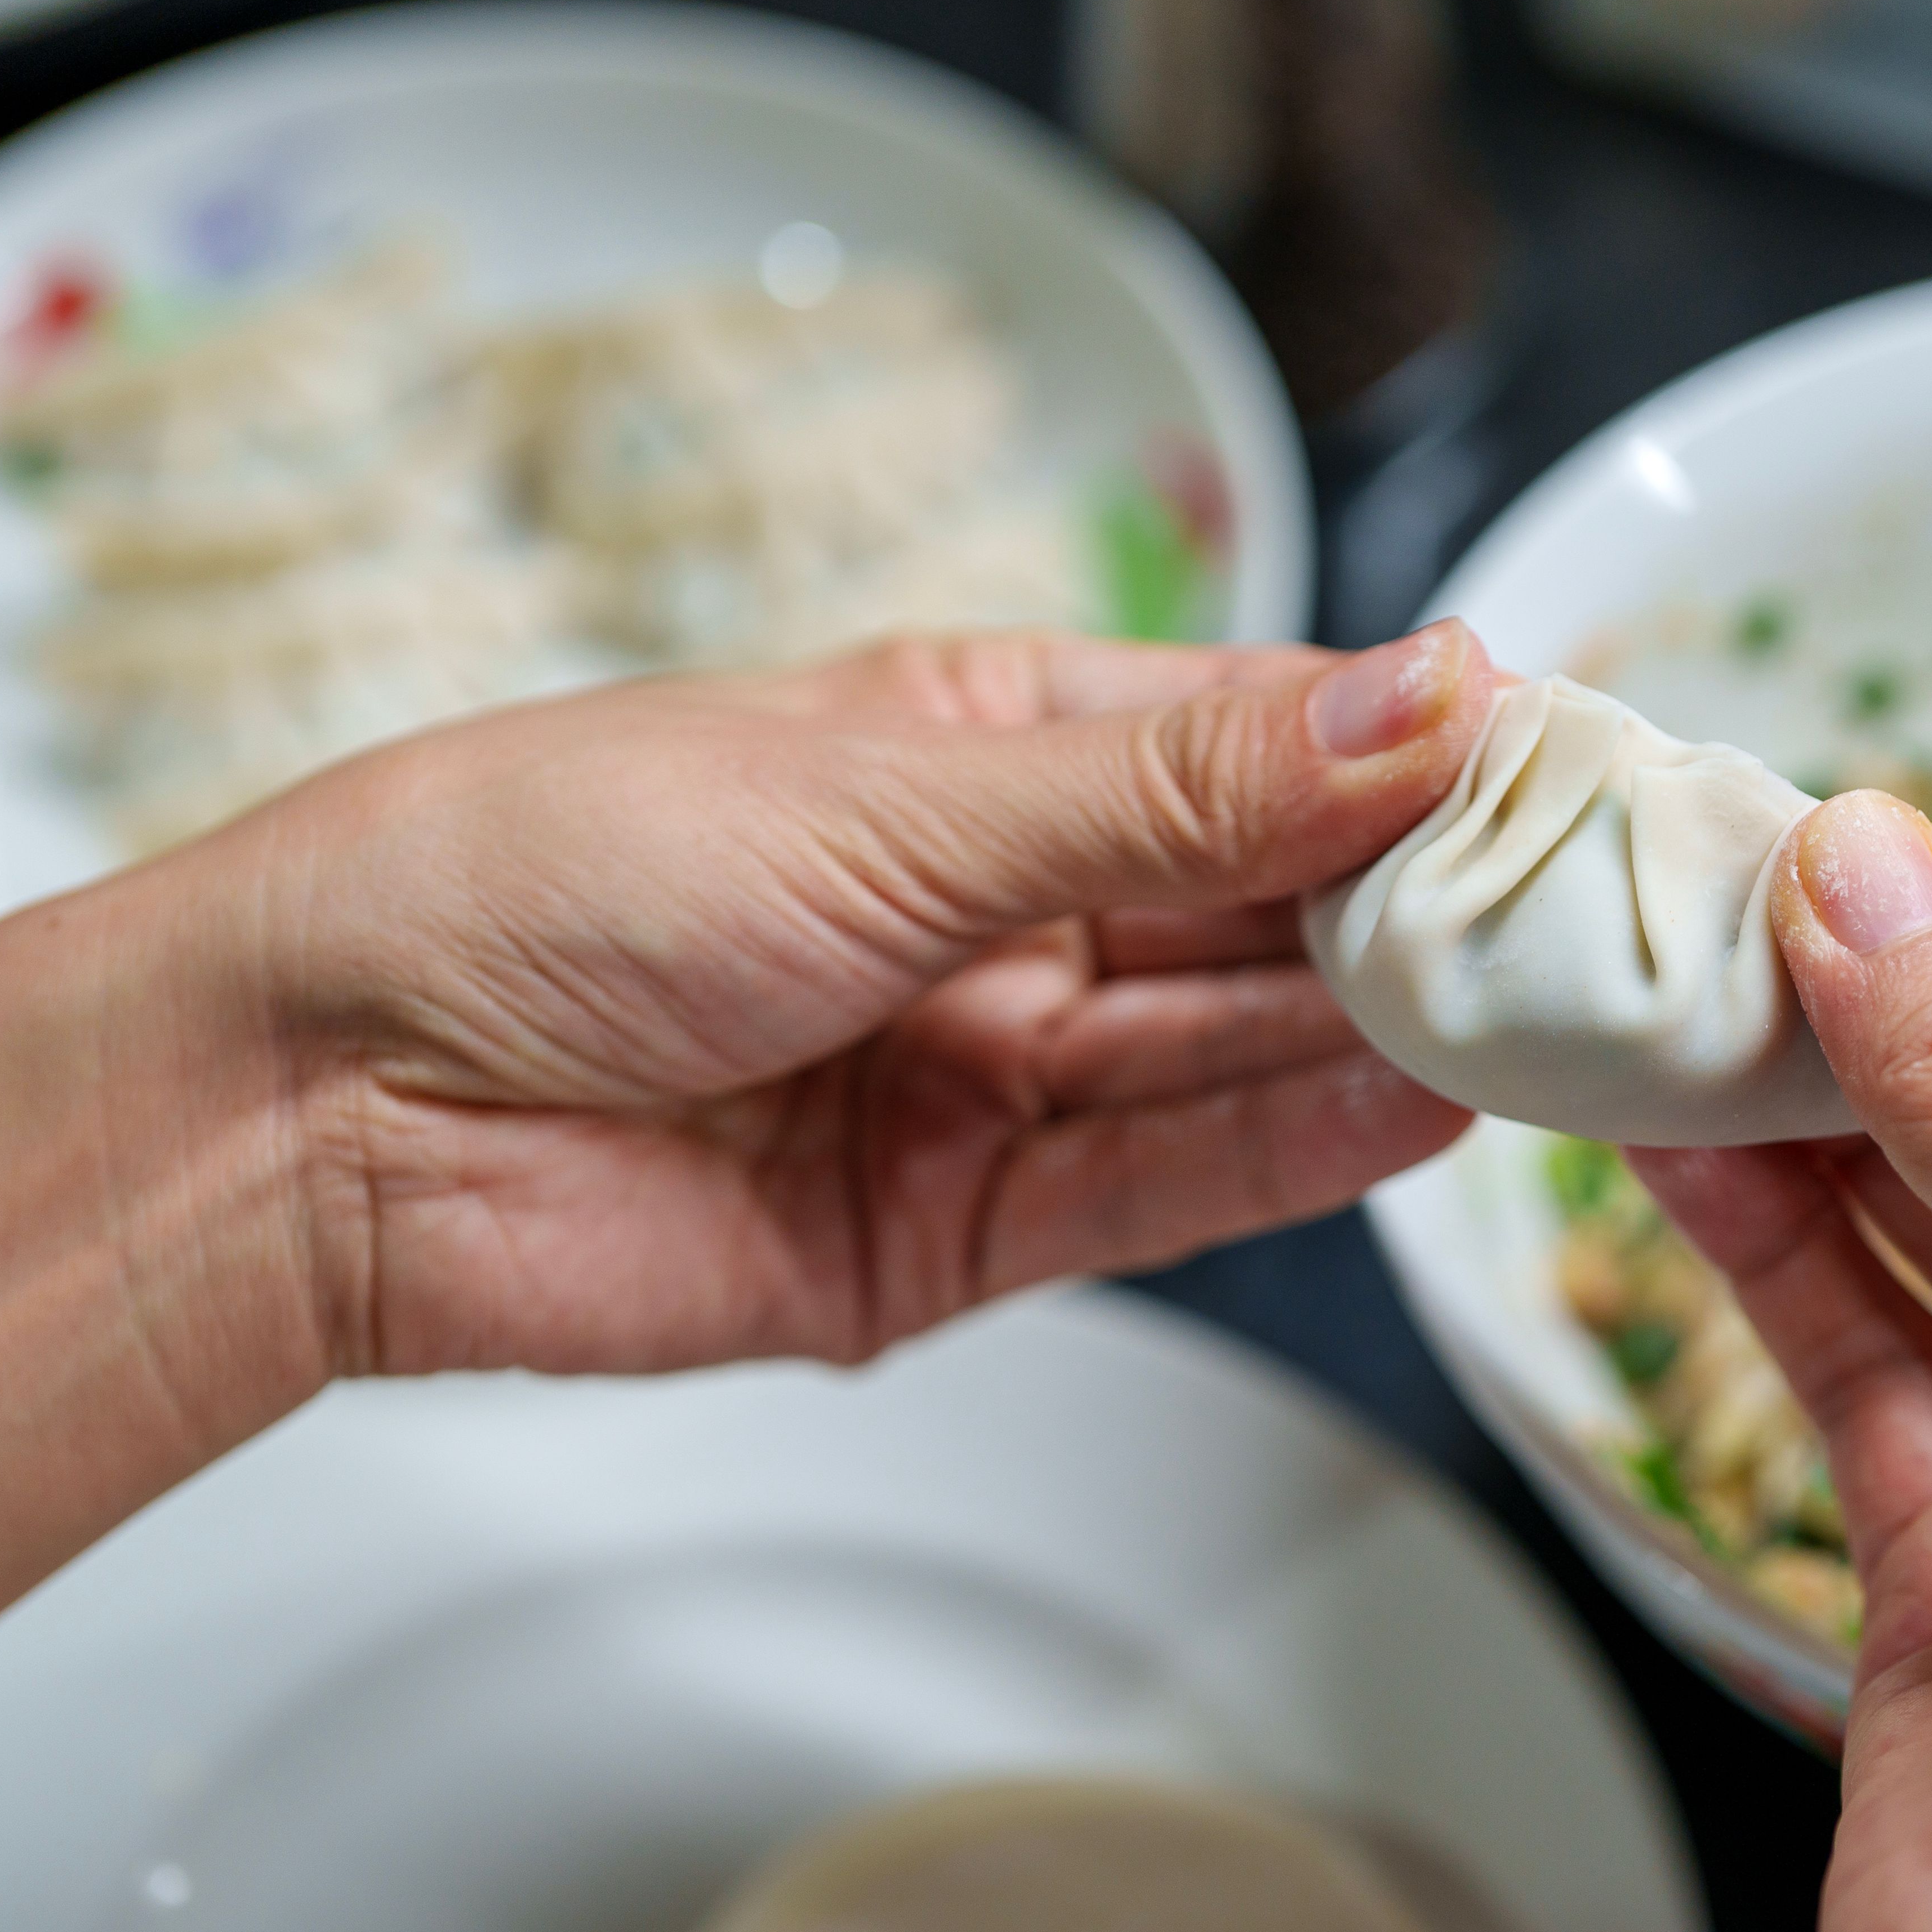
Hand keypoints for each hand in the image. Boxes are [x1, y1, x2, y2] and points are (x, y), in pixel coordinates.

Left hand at [164, 626, 1489, 1380]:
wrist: (323, 1110)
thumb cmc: (541, 875)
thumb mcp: (895, 796)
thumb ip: (1172, 789)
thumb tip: (1418, 697)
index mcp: (976, 747)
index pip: (1255, 741)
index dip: (1417, 754)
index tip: (1574, 761)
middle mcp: (998, 908)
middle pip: (1265, 909)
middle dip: (1433, 907)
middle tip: (1608, 908)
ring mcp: (981, 1074)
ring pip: (1233, 1055)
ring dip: (1392, 1036)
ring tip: (1561, 1013)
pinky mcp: (952, 1234)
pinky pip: (1156, 1186)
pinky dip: (1286, 1153)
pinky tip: (1423, 1112)